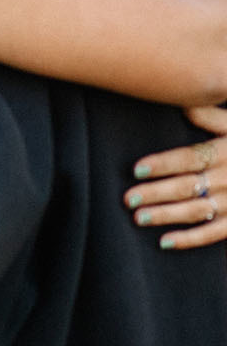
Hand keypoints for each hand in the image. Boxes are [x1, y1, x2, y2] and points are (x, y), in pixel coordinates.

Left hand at [127, 105, 226, 248]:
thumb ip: (211, 116)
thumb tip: (183, 103)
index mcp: (225, 152)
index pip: (191, 158)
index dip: (164, 164)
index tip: (137, 169)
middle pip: (188, 187)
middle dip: (156, 194)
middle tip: (129, 199)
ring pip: (197, 211)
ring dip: (167, 216)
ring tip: (139, 218)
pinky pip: (214, 233)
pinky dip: (190, 239)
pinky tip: (165, 241)